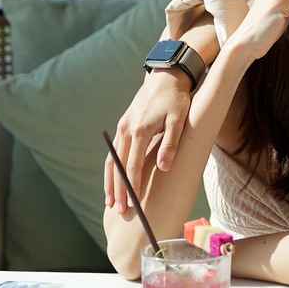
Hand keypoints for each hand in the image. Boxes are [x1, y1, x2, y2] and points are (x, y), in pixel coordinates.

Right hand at [106, 67, 192, 216]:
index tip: (132, 204)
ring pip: (112, 159)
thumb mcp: (178, 120)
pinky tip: (113, 181)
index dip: (132, 186)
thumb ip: (170, 144)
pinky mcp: (123, 125)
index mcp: (140, 130)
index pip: (133, 165)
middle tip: (118, 210)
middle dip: (117, 190)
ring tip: (110, 202)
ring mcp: (122, 127)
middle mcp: (127, 129)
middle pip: (118, 165)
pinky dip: (112, 168)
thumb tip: (163, 168)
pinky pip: (113, 151)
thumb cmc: (176, 99)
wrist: (166, 77)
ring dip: (110, 182)